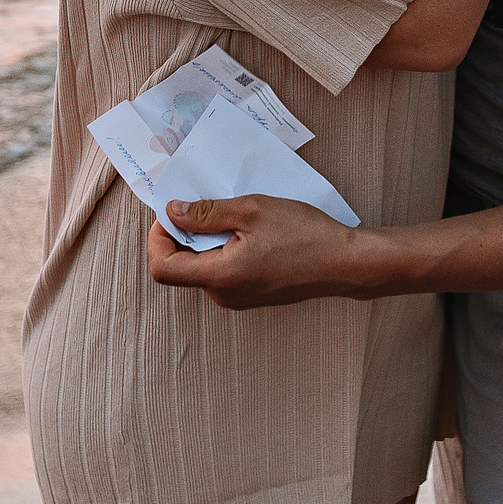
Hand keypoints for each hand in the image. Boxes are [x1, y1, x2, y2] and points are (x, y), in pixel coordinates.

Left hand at [146, 195, 374, 309]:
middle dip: (184, 234)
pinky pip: (222, 272)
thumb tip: (173, 212)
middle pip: (182, 267)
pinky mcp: (251, 296)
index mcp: (220, 276)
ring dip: (206, 241)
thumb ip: (206, 213)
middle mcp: (224, 295)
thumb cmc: (304, 234)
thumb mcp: (252, 210)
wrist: (344, 263)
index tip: (171, 212)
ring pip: (202, 268)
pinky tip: (247, 231)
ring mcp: (238, 299)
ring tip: (233, 215)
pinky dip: (223, 250)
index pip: (163, 268)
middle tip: (204, 204)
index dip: (158, 239)